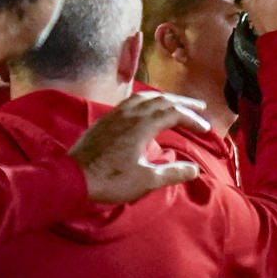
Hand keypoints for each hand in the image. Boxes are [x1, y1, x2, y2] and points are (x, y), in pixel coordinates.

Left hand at [67, 92, 206, 203]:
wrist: (71, 178)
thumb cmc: (110, 180)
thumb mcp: (146, 180)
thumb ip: (172, 172)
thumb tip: (195, 169)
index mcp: (142, 126)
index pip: (174, 114)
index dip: (192, 119)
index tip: (205, 129)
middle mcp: (130, 114)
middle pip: (162, 100)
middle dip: (183, 103)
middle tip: (200, 107)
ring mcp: (116, 115)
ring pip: (144, 97)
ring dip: (164, 98)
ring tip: (176, 103)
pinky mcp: (105, 120)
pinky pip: (130, 102)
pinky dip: (146, 100)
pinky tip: (146, 108)